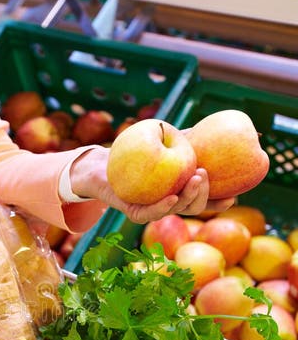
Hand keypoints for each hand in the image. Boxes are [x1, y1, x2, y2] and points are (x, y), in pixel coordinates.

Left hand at [69, 148, 234, 224]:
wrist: (105, 162)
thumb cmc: (139, 150)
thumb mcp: (168, 141)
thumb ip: (191, 139)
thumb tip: (220, 126)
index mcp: (180, 193)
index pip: (204, 201)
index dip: (219, 203)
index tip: (234, 196)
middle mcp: (169, 205)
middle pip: (193, 207)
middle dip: (204, 195)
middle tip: (205, 174)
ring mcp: (152, 210)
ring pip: (175, 210)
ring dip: (189, 197)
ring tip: (196, 179)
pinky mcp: (134, 213)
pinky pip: (151, 213)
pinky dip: (163, 207)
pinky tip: (173, 197)